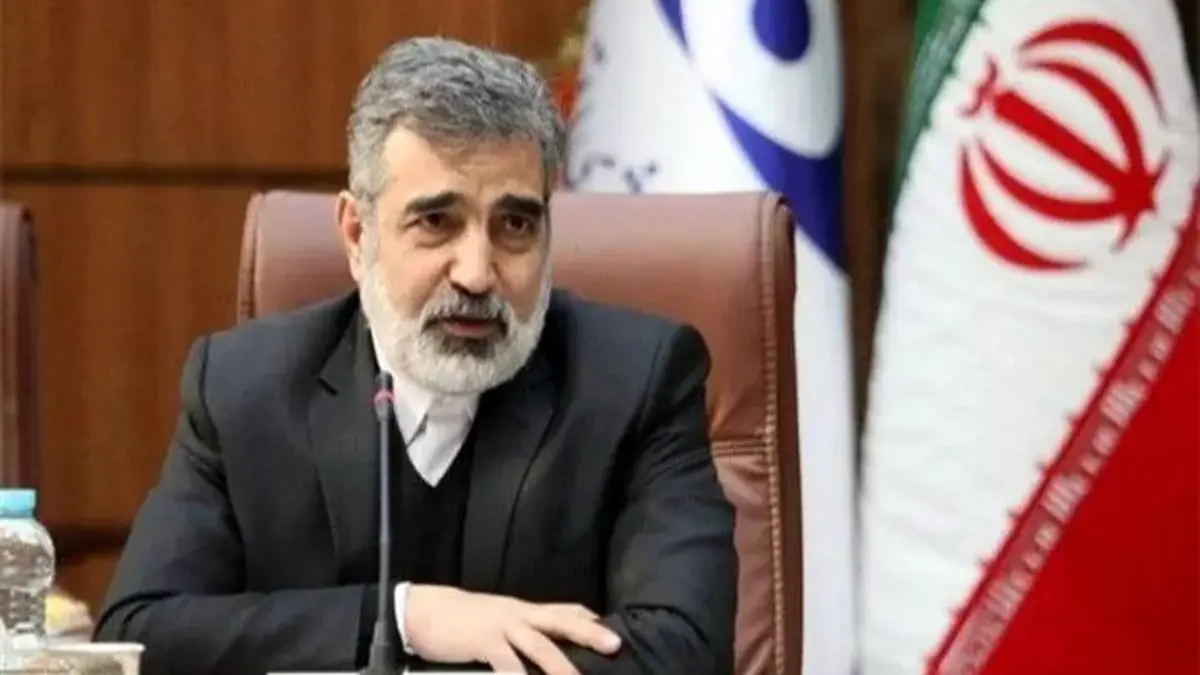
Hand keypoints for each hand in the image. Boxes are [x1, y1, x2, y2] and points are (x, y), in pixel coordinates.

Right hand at [405, 584, 621, 673]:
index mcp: (521, 610)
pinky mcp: (483, 642)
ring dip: (561, 666)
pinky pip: (507, 663)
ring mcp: (501, 627)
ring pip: (540, 646)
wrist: (422, 610)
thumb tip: (534, 643)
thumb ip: (516, 630)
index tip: (610, 628)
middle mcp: (516, 615)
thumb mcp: (493, 619)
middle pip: (560, 622)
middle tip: (615, 645)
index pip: (561, 610)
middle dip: (589, 634)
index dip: (586, 619)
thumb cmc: (457, 619)